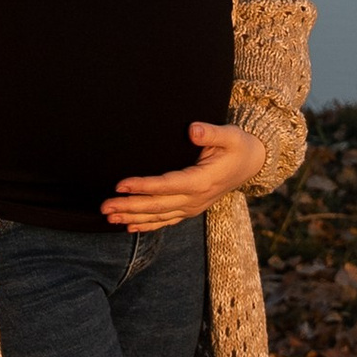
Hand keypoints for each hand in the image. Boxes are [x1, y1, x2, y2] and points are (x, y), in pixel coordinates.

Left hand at [101, 119, 264, 230]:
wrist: (251, 164)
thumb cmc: (237, 146)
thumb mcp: (230, 135)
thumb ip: (212, 133)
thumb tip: (193, 130)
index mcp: (202, 180)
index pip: (167, 185)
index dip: (143, 186)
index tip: (121, 184)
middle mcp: (196, 198)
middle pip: (157, 205)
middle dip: (129, 206)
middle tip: (105, 206)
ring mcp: (193, 207)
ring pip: (158, 216)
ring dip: (132, 217)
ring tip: (109, 217)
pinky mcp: (191, 209)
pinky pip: (166, 221)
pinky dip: (147, 225)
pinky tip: (129, 226)